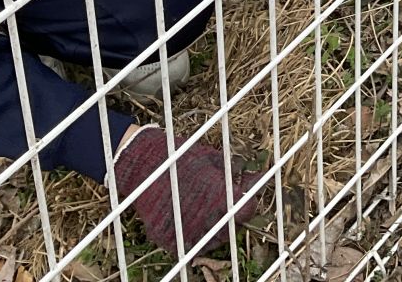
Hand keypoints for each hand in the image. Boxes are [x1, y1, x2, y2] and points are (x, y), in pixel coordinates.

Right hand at [113, 125, 263, 256]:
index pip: (246, 210)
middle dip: (234, 216)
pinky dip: (196, 235)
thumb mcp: (213, 160)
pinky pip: (189, 244)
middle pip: (230, 227)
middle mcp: (201, 218)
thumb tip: (258, 178)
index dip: (250, 204)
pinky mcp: (167, 241)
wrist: (143, 165)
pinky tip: (196, 222)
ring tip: (212, 213)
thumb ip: (236, 174)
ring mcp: (183, 232)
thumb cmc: (182, 157)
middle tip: (231, 205)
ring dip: (217, 228)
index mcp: (216, 196)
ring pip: (212, 240)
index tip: (249, 198)